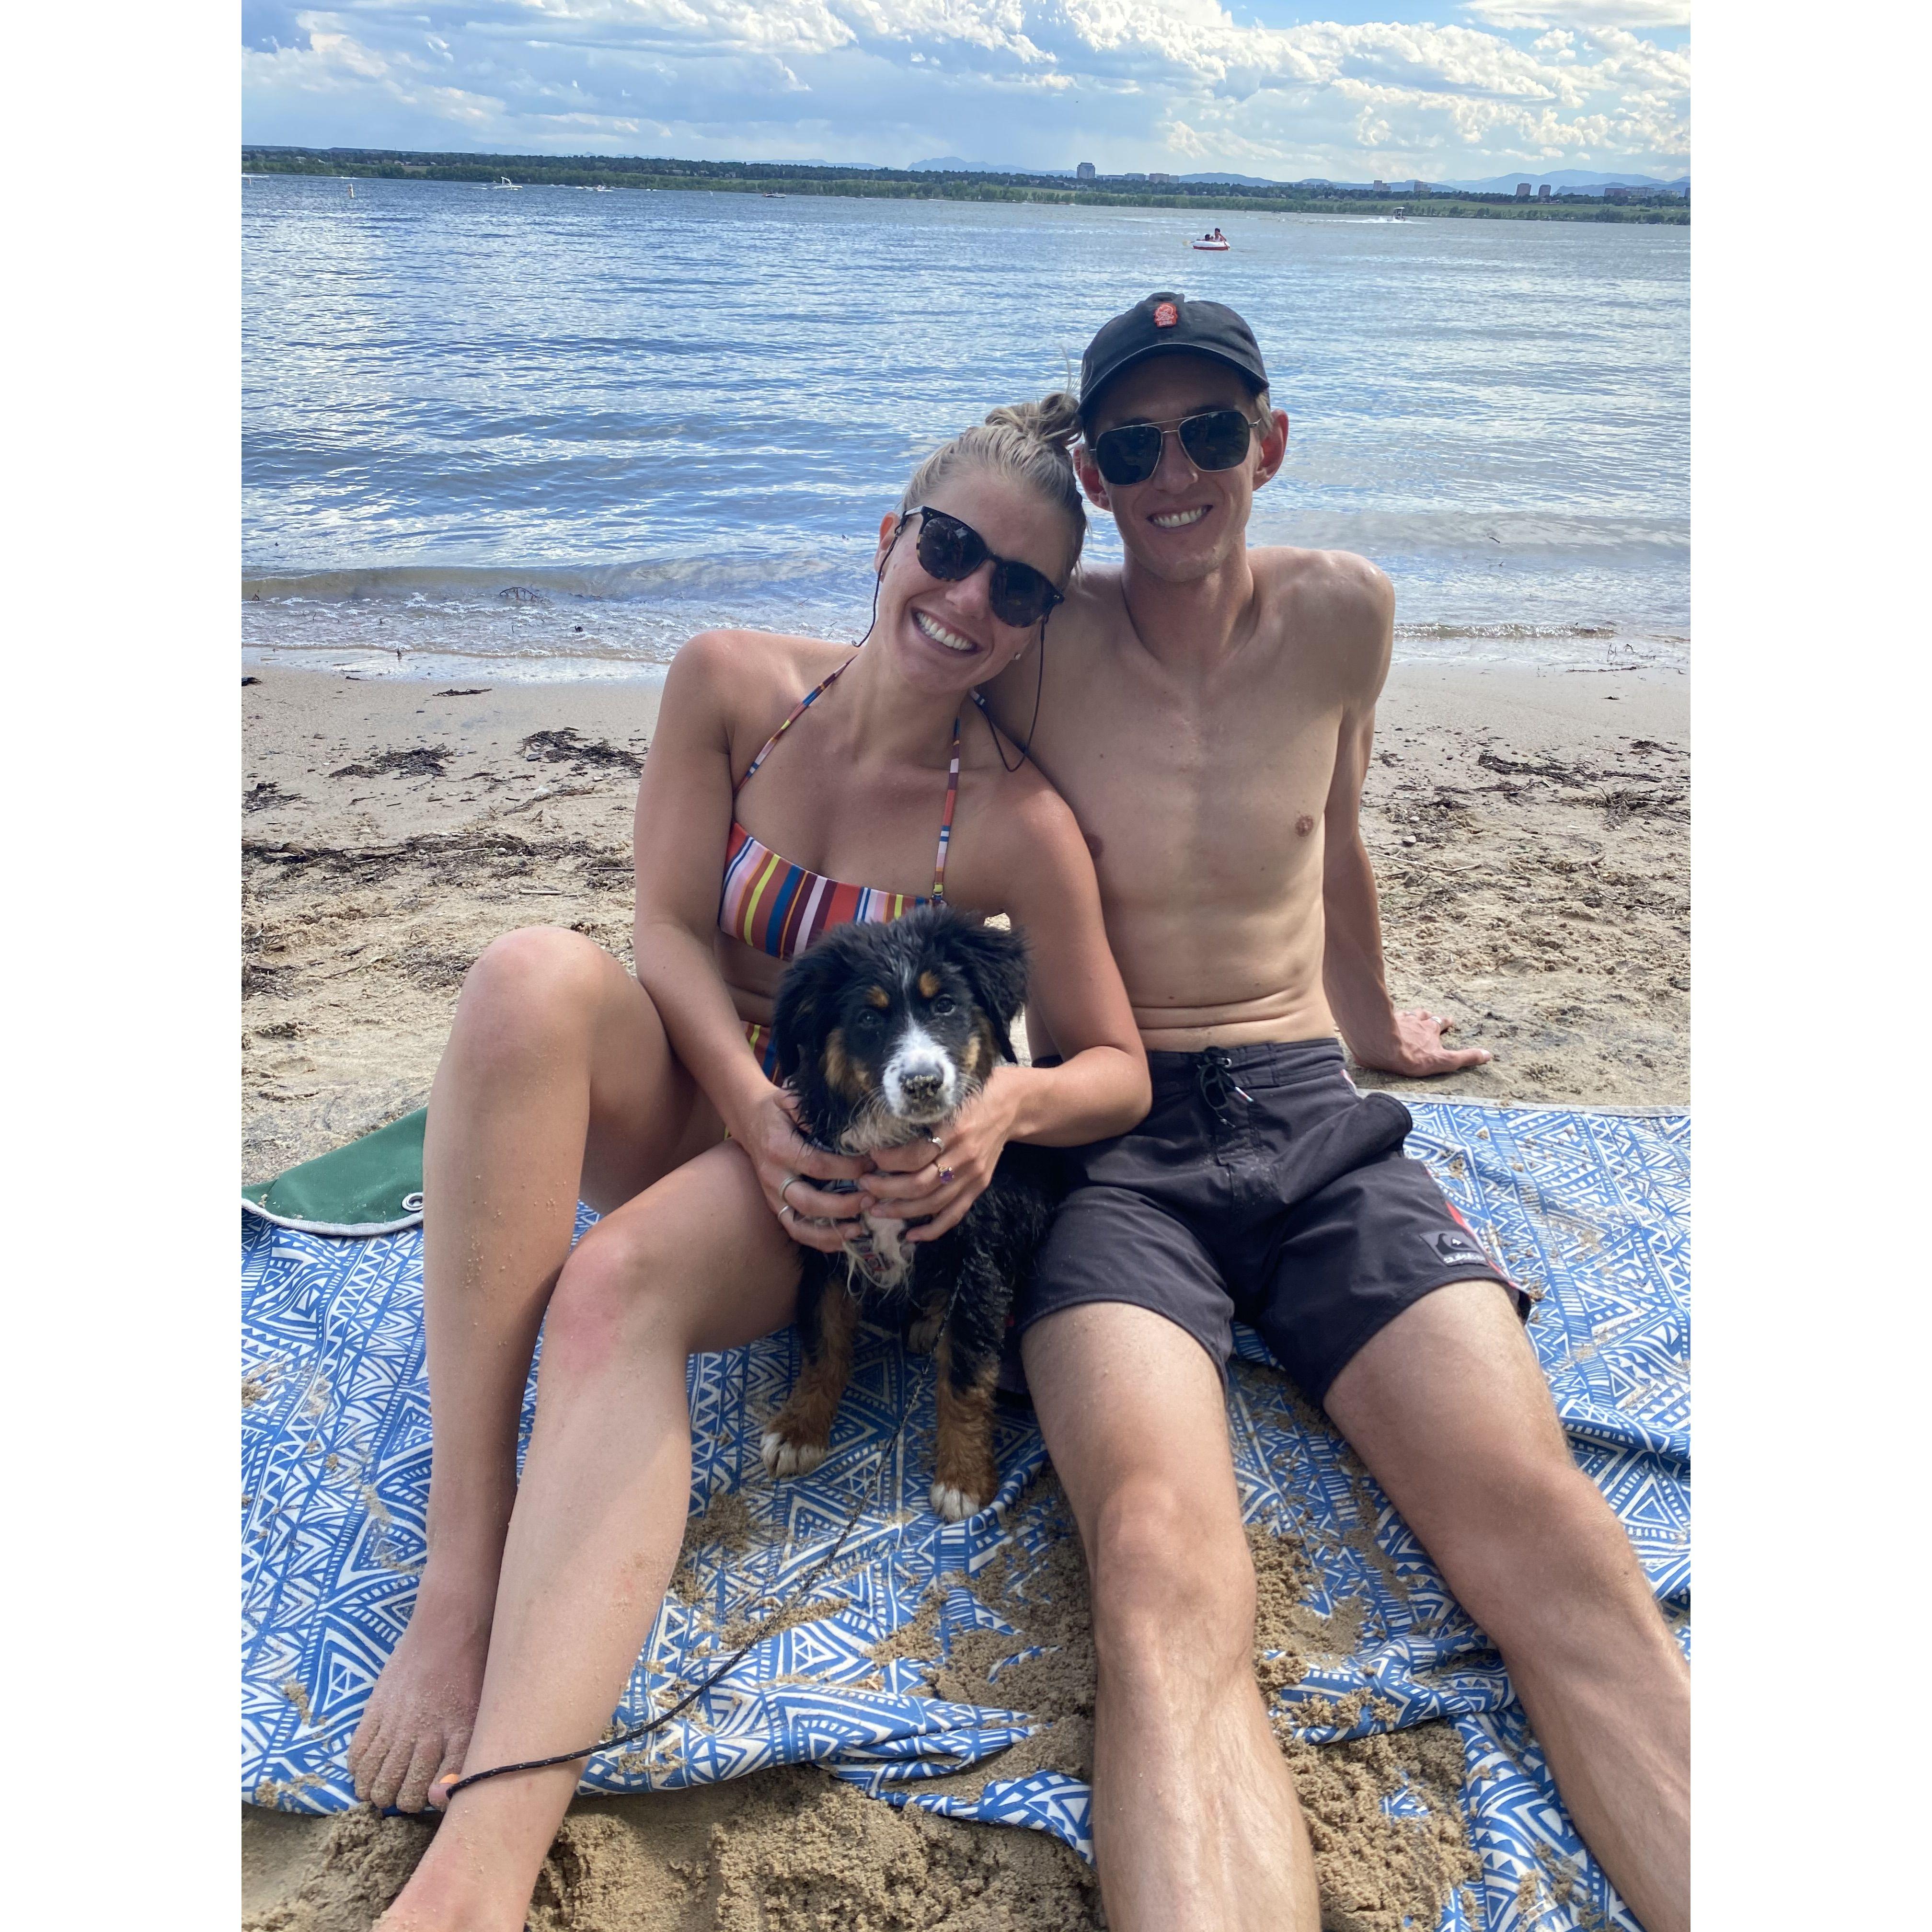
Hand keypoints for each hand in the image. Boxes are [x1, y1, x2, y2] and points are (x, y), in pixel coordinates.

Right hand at [735, 1086, 871, 1254]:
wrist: (749, 1120)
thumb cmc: (776, 1110)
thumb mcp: (790, 1099)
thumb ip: (810, 1111)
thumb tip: (843, 1127)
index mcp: (780, 1149)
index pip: (817, 1165)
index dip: (847, 1169)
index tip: (871, 1166)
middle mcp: (774, 1177)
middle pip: (809, 1202)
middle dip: (843, 1205)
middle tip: (871, 1199)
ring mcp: (772, 1196)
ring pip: (800, 1225)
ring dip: (831, 1232)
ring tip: (859, 1229)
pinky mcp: (776, 1206)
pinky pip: (796, 1230)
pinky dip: (819, 1239)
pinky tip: (843, 1239)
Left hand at [858, 1071, 1020, 1242]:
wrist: (1011, 1105)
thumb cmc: (972, 1095)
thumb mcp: (946, 1096)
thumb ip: (919, 1113)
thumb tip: (878, 1129)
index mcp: (953, 1130)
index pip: (914, 1156)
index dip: (887, 1160)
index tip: (869, 1156)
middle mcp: (964, 1156)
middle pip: (919, 1185)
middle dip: (886, 1189)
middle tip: (865, 1185)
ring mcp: (973, 1176)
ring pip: (932, 1204)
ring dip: (900, 1211)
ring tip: (876, 1209)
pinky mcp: (978, 1187)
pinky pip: (954, 1215)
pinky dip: (932, 1230)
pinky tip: (911, 1236)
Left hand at [1352, 1008, 1491, 1077]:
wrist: (1379, 1043)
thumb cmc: (1411, 1055)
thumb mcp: (1442, 1061)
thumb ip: (1464, 1058)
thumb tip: (1487, 1055)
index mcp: (1431, 1029)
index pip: (1442, 1022)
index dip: (1446, 1022)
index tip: (1449, 1021)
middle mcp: (1416, 1020)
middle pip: (1424, 1014)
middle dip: (1428, 1016)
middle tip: (1429, 1016)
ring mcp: (1397, 1019)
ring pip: (1406, 1013)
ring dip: (1410, 1014)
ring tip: (1410, 1015)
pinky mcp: (1380, 1021)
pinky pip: (1387, 1015)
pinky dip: (1389, 1016)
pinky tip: (1385, 1018)